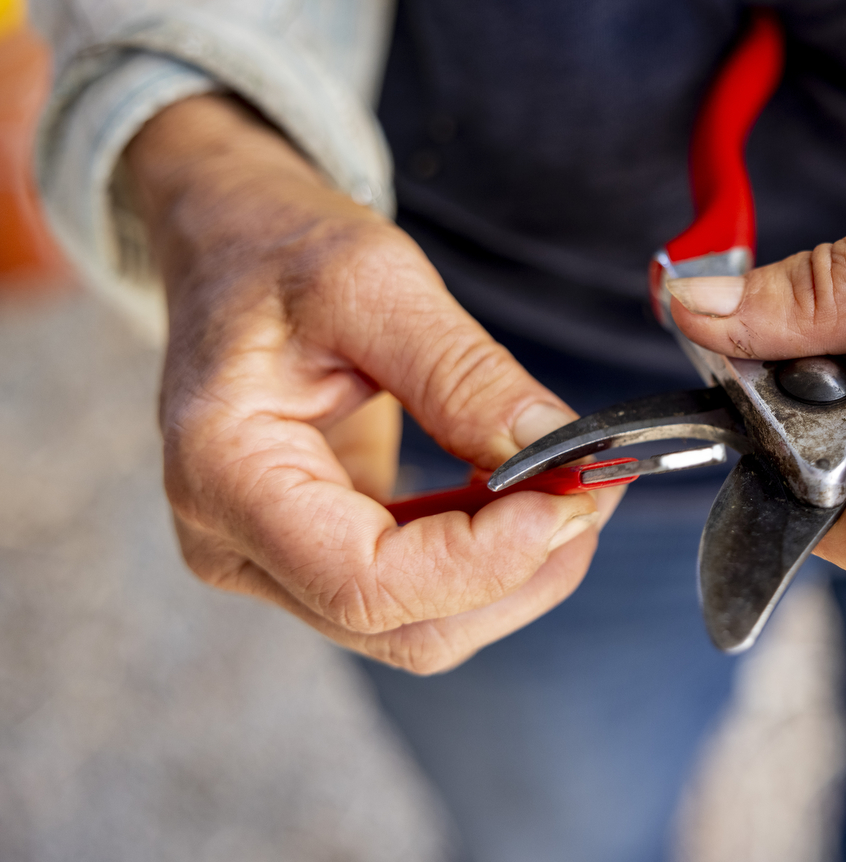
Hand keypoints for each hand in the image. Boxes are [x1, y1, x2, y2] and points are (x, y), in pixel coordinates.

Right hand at [126, 95, 619, 672]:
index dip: (482, 561)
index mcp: (222, 475)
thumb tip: (560, 451)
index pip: (363, 582)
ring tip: (577, 490)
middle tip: (595, 494)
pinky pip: (422, 591)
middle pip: (404, 625)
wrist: (233, 248)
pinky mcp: (322, 554)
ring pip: (424, 626)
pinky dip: (493, 557)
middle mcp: (236, 544)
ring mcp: (277, 562)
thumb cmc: (278, 251)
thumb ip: (465, 376)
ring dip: (518, 572)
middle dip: (519, 571)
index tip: (570, 501)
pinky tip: (535, 499)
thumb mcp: (374, 282)